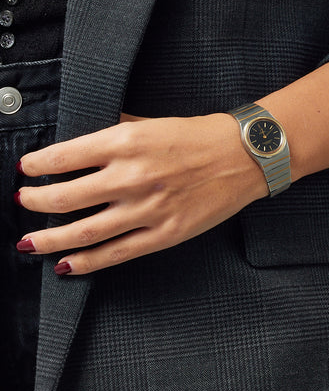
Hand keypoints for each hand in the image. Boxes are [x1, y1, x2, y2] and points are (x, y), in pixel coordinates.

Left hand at [15, 113, 267, 274]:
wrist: (244, 156)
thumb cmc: (199, 136)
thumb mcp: (151, 123)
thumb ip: (116, 132)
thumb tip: (84, 144)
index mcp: (125, 143)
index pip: (62, 157)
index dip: (35, 166)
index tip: (25, 170)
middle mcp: (130, 177)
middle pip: (62, 198)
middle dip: (32, 202)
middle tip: (22, 202)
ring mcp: (147, 209)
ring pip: (82, 231)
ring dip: (47, 239)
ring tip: (29, 242)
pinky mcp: (164, 234)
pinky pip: (116, 253)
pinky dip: (86, 263)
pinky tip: (66, 266)